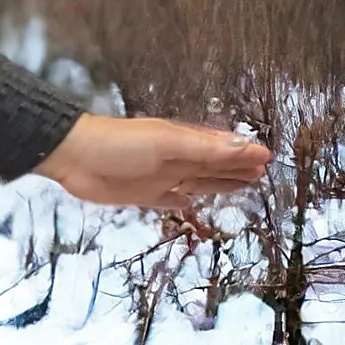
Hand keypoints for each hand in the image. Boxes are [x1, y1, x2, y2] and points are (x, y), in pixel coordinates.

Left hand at [36, 113, 269, 210]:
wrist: (76, 158)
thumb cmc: (122, 145)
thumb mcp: (168, 144)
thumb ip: (204, 149)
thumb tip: (243, 146)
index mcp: (185, 142)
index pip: (222, 148)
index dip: (244, 153)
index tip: (268, 157)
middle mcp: (177, 159)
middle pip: (214, 166)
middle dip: (237, 169)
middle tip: (262, 175)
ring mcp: (160, 177)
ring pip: (198, 182)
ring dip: (219, 184)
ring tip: (242, 186)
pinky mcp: (143, 195)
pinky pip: (170, 199)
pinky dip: (183, 200)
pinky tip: (192, 202)